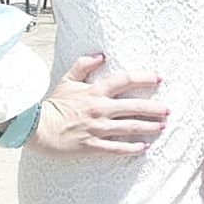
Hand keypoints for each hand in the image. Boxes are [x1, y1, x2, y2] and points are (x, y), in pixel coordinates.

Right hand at [29, 53, 169, 155]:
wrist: (36, 128)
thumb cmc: (52, 104)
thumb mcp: (67, 80)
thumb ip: (84, 65)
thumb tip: (102, 55)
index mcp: (95, 91)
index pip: (125, 80)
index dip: (144, 78)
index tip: (159, 78)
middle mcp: (100, 109)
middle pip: (134, 106)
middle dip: (154, 108)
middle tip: (168, 110)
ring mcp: (97, 128)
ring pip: (129, 127)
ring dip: (148, 127)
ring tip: (162, 127)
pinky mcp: (92, 146)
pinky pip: (116, 148)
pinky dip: (132, 148)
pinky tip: (144, 147)